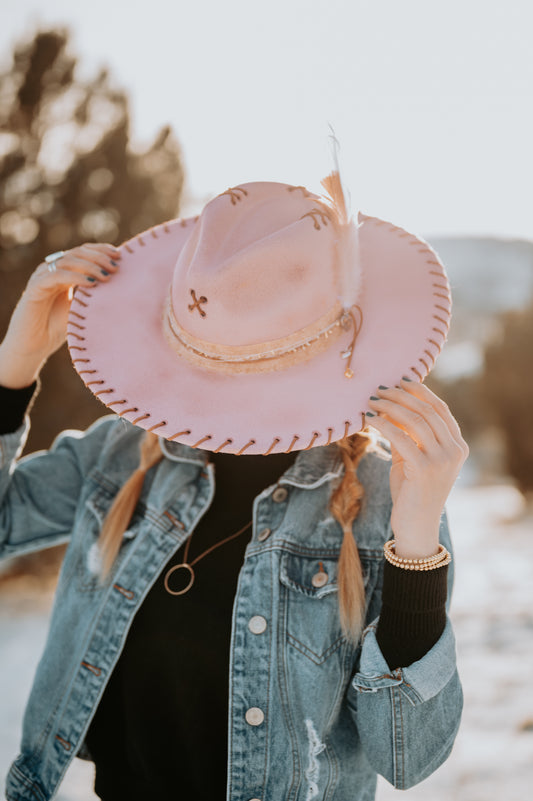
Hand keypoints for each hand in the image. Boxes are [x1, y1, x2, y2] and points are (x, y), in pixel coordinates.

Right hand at [0, 243, 120, 387]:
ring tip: (106, 276)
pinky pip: (56, 276)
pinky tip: (91, 284)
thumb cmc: (59, 328)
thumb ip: (95, 294)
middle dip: (99, 257)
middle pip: (77, 252)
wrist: (35, 346)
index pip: (83, 251)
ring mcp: (42, 277)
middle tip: (115, 267)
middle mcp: (52, 270)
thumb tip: (122, 285)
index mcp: (64, 271)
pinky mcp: (35, 288)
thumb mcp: (82, 308)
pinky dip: (75, 277)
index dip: (101, 250)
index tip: (119, 255)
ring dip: (90, 266)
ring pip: (67, 260)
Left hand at [366, 377, 468, 558]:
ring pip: (415, 420)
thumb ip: (407, 435)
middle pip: (427, 411)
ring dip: (390, 406)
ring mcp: (443, 460)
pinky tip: (370, 419)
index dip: (419, 392)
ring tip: (372, 401)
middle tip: (379, 389)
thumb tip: (388, 407)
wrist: (416, 527)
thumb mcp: (412, 459)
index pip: (439, 409)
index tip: (399, 381)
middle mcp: (455, 450)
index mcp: (458, 445)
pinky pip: (402, 438)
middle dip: (400, 396)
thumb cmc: (412, 492)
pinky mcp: (425, 469)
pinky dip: (384, 424)